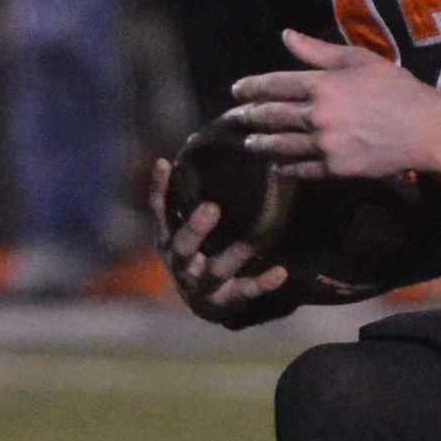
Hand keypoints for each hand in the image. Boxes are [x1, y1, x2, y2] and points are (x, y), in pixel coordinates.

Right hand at [149, 155, 291, 323]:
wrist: (206, 302)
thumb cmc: (198, 251)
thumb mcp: (186, 225)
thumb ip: (187, 193)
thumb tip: (193, 138)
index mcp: (168, 240)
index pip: (160, 211)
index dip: (160, 189)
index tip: (165, 163)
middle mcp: (180, 263)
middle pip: (182, 246)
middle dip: (196, 229)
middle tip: (212, 208)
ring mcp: (201, 285)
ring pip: (214, 272)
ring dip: (233, 256)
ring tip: (251, 245)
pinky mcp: (225, 302)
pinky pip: (245, 292)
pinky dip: (262, 283)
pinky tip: (280, 272)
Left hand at [230, 31, 440, 182]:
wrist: (426, 129)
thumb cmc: (396, 88)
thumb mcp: (358, 60)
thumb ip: (318, 50)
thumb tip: (285, 34)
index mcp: (321, 85)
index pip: (274, 85)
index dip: (251, 87)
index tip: (237, 90)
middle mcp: (316, 116)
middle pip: (272, 116)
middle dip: (250, 116)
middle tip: (236, 117)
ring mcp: (324, 145)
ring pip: (281, 145)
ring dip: (261, 144)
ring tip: (249, 144)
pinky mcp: (335, 168)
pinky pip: (303, 169)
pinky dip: (286, 169)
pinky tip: (277, 168)